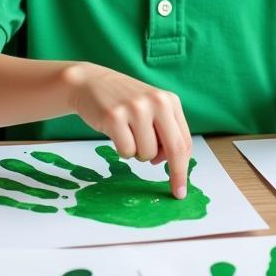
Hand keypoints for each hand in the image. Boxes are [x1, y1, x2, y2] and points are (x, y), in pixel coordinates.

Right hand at [65, 64, 191, 199]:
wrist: (90, 83)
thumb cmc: (124, 101)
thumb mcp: (151, 108)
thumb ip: (165, 131)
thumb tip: (172, 163)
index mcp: (169, 100)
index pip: (184, 141)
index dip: (185, 167)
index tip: (182, 187)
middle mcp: (156, 102)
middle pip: (174, 149)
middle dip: (176, 174)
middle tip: (177, 192)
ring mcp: (135, 108)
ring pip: (147, 154)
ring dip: (138, 153)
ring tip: (129, 135)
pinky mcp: (114, 117)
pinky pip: (126, 152)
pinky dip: (122, 150)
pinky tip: (116, 133)